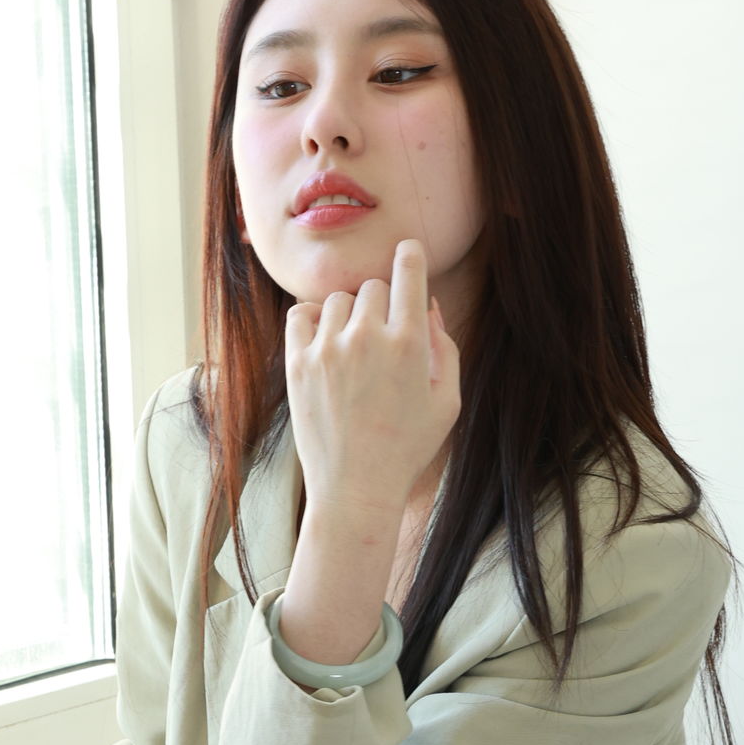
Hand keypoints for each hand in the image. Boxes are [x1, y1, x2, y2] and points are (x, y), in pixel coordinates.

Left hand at [284, 237, 460, 522]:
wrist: (356, 489)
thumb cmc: (407, 448)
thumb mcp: (446, 401)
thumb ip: (442, 347)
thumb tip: (427, 303)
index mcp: (408, 342)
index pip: (408, 268)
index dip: (410, 256)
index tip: (408, 256)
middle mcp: (367, 337)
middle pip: (373, 287)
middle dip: (381, 306)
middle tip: (382, 341)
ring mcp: (328, 349)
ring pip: (338, 300)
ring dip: (348, 316)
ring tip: (354, 352)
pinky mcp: (297, 363)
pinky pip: (301, 314)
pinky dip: (313, 320)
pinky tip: (325, 341)